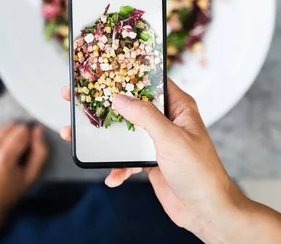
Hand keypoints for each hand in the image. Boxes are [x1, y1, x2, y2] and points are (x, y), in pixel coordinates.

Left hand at [0, 123, 47, 230]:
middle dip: (13, 137)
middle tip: (11, 156)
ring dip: (0, 139)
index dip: (26, 139)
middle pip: (7, 126)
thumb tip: (37, 129)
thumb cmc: (8, 193)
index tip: (23, 152)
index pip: (21, 129)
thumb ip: (40, 151)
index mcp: (2, 158)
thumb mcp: (32, 176)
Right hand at [60, 79, 248, 240]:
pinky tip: (112, 177)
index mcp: (178, 107)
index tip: (103, 69)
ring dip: (103, 138)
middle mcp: (167, 120)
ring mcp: (157, 141)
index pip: (152, 82)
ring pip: (124, 133)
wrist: (206, 210)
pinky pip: (127, 159)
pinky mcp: (150, 161)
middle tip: (76, 98)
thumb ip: (145, 116)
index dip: (128, 74)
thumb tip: (120, 98)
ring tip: (75, 135)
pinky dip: (117, 167)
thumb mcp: (171, 138)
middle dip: (104, 105)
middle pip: (130, 106)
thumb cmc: (199, 171)